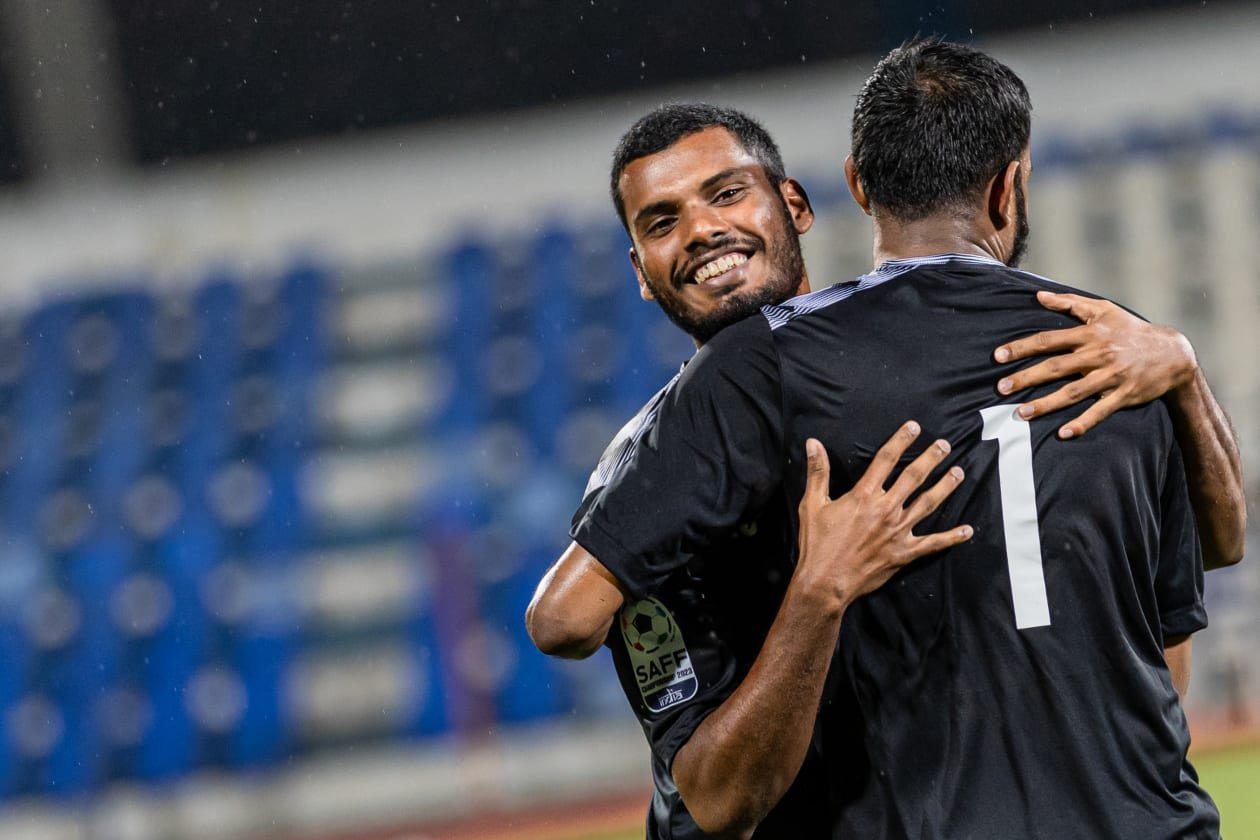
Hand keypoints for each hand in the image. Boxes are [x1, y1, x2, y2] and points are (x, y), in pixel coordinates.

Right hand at [795, 421, 971, 611]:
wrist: (825, 582)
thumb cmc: (818, 544)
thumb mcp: (813, 504)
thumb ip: (817, 472)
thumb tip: (813, 444)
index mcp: (864, 496)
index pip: (886, 460)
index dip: (900, 440)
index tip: (914, 427)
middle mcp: (885, 509)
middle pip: (913, 477)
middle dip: (931, 458)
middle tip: (944, 445)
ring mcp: (898, 531)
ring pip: (928, 503)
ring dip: (945, 487)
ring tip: (958, 473)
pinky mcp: (904, 553)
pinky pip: (933, 543)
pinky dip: (951, 537)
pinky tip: (967, 530)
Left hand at [992, 291, 1197, 439]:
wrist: (1173, 353)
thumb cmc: (1131, 329)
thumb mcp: (1103, 310)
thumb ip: (1069, 303)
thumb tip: (1038, 296)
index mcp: (1090, 334)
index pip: (1049, 340)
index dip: (1022, 347)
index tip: (998, 356)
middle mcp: (1098, 355)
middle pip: (1056, 367)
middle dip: (1026, 378)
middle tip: (1000, 387)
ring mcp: (1111, 377)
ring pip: (1073, 392)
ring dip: (1046, 404)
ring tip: (1020, 413)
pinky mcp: (1123, 396)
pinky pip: (1100, 412)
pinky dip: (1082, 423)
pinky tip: (1063, 434)